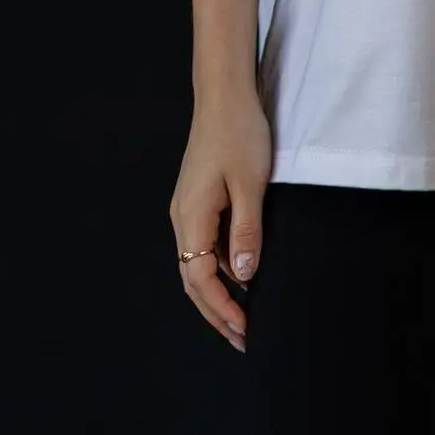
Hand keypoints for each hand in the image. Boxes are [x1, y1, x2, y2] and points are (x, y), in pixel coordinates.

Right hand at [170, 87, 272, 351]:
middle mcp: (182, 218)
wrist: (224, 95)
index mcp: (191, 218)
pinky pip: (204, 245)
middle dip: (216, 312)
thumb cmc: (239, 134)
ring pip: (197, 264)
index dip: (222, 309)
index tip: (245, 330)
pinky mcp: (198, 199)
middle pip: (193, 279)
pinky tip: (242, 274)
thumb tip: (244, 276)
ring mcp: (188, 209)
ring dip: (218, 292)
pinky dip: (220, 268)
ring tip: (243, 315)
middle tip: (242, 338)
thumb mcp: (251, 184)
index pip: (201, 280)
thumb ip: (247, 230)